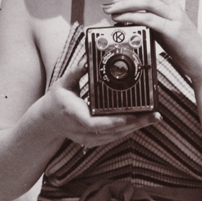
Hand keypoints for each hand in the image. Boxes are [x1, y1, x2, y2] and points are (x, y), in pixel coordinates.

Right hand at [46, 61, 161, 147]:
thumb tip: (88, 58)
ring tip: (153, 117)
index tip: (133, 116)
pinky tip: (141, 122)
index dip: (116, 121)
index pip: (97, 123)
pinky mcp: (94, 141)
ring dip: (136, 127)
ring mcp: (89, 139)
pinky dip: (128, 130)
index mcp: (75, 115)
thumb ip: (76, 71)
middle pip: (113, 132)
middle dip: (136, 123)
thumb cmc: (56, 101)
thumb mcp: (63, 83)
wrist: (47, 122)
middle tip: (154, 115)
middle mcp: (82, 131)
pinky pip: (115, 137)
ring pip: (116, 136)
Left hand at [101, 0, 201, 80]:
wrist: (199, 60)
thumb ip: (144, 14)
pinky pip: (150, 19)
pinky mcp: (173, 31)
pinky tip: (120, 19)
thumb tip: (120, 6)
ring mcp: (174, 17)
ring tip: (109, 8)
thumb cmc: (178, 43)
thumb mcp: (159, 24)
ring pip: (147, 1)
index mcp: (169, 1)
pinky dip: (132, 16)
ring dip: (124, 2)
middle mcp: (173, 5)